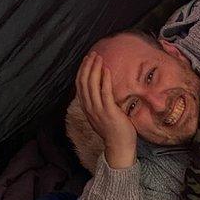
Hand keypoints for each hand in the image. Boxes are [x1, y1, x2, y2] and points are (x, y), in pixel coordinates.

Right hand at [76, 51, 137, 167]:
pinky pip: (105, 93)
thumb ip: (98, 103)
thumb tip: (101, 90)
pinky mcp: (109, 112)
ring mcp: (98, 110)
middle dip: (88, 66)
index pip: (80, 85)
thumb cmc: (113, 130)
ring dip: (95, 69)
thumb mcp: (101, 115)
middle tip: (93, 54)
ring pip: (92, 85)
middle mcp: (89, 108)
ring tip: (99, 57)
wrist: (119, 146)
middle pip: (84, 82)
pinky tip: (106, 70)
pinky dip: (105, 80)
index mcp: (87, 108)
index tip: (87, 59)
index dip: (82, 70)